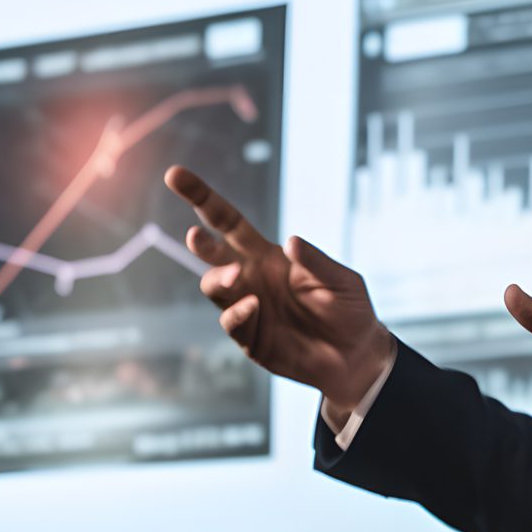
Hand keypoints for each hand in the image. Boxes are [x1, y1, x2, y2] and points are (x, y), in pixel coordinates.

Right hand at [165, 165, 391, 412]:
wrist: (356, 356)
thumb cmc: (349, 310)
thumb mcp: (341, 279)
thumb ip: (315, 261)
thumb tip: (289, 241)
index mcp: (268, 256)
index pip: (227, 222)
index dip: (202, 198)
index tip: (174, 175)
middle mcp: (250, 278)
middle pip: (210, 253)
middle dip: (197, 240)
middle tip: (195, 235)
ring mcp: (247, 308)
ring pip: (213, 286)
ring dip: (220, 278)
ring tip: (237, 276)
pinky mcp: (250, 338)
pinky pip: (231, 321)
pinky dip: (237, 312)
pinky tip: (253, 305)